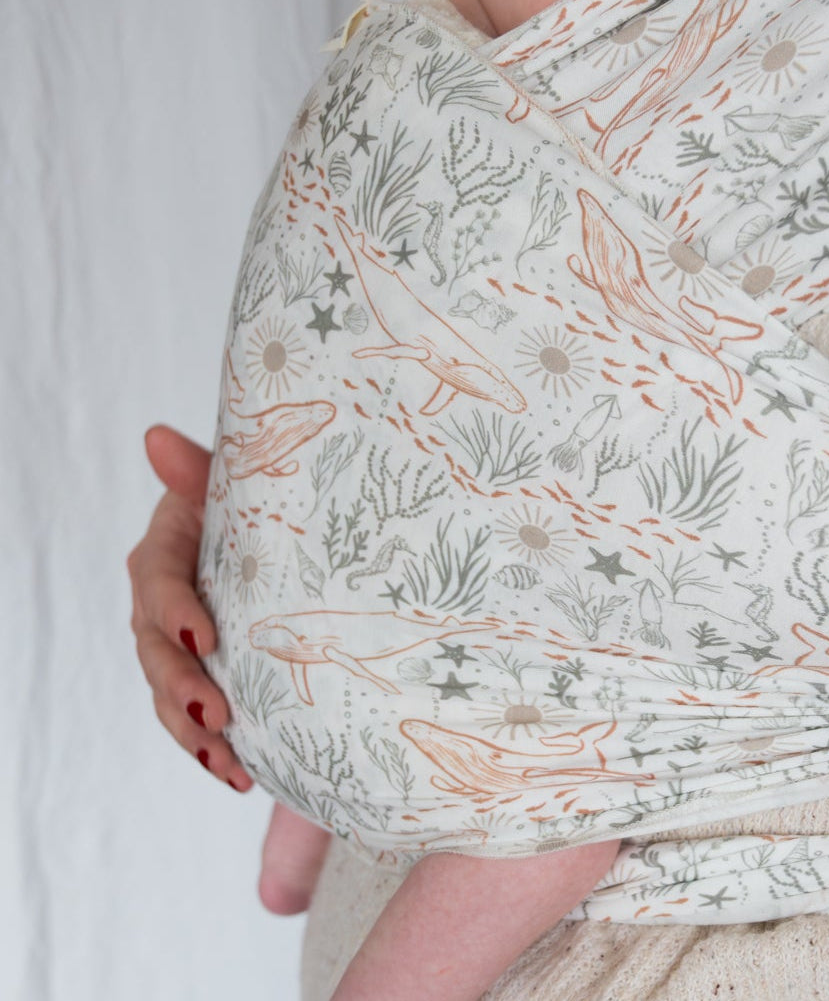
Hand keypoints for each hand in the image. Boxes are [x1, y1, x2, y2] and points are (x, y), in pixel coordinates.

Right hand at [128, 424, 252, 790]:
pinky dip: (212, 748)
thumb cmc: (261, 499)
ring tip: (227, 761)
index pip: (157, 581)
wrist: (289, 531)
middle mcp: (164, 601)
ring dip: (193, 733)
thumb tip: (155, 436)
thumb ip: (198, 468)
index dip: (174, 612)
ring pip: (169, 693)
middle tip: (216, 715)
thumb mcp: (235, 482)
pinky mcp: (204, 675)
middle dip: (181, 687)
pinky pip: (195, 717)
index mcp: (167, 549)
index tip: (206, 638)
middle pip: (155, 649)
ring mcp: (180, 643)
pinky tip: (241, 775)